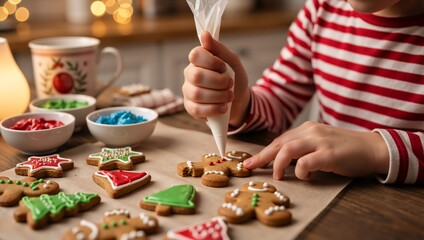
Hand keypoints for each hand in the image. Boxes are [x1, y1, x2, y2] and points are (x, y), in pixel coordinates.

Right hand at [183, 32, 250, 126]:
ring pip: (197, 94)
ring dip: (218, 96)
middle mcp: (190, 74)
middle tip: (230, 84)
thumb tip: (205, 34)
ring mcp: (188, 92)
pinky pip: (197, 109)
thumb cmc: (235, 79)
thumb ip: (219, 49)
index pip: (195, 55)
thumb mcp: (233, 62)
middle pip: (196, 76)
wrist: (240, 101)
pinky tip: (223, 107)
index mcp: (198, 60)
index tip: (224, 67)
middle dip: (218, 81)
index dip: (212, 62)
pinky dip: (214, 109)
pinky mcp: (191, 108)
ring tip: (229, 96)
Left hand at [243, 121, 389, 179]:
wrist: (373, 148)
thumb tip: (282, 160)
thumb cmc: (345, 149)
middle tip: (250, 167)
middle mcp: (311, 131)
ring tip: (277, 175)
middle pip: (279, 143)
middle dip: (262, 156)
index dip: (264, 151)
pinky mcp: (329, 154)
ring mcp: (320, 141)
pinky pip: (306, 162)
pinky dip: (301, 171)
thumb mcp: (320, 143)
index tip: (251, 161)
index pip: (280, 140)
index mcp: (307, 129)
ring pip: (288, 149)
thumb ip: (303, 148)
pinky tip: (304, 176)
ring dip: (278, 164)